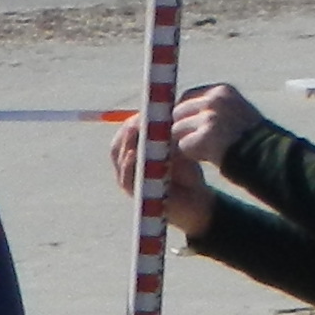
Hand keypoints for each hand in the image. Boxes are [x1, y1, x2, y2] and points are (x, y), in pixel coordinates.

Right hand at [108, 118, 215, 235]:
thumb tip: (163, 113)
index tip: (144, 112)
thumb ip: (167, 135)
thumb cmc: (186, 173)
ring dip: (127, 143)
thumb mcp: (177, 149)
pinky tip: (134, 153)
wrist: (196, 201)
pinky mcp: (134, 194)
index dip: (132, 122)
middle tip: (138, 119)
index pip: (125, 135)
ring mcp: (129, 181)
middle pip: (117, 145)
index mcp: (135, 154)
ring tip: (135, 130)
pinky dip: (128, 164)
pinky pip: (125, 178)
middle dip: (128, 131)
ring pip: (119, 159)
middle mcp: (128, 167)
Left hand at [166, 80, 267, 165]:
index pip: (187, 97)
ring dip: (187, 143)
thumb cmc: (256, 139)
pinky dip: (193, 155)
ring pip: (178, 130)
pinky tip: (210, 157)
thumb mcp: (236, 112)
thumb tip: (183, 115)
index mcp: (223, 91)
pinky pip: (184, 147)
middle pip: (178, 112)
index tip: (189, 126)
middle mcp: (215, 100)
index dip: (185, 114)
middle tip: (196, 142)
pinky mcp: (205, 137)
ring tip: (208, 151)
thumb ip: (213, 110)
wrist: (271, 156)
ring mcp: (209, 118)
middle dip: (183, 128)